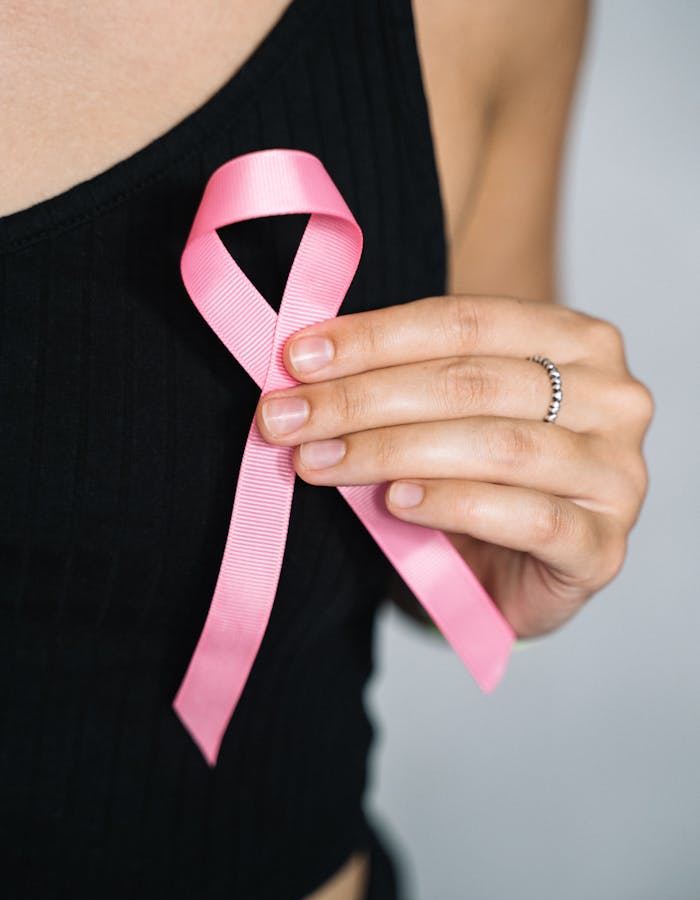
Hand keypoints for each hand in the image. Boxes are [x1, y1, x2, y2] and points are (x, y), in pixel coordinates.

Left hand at [254, 295, 653, 638]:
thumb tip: (303, 361)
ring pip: (496, 447)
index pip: (467, 322)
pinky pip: (526, 518)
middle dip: (364, 398)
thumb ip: (399, 379)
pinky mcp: (604, 548)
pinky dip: (451, 505)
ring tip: (317, 461)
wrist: (511, 572)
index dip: (375, 337)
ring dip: (388, 451)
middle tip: (286, 417)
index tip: (297, 356)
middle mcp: (613, 398)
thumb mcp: (440, 412)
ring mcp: (618, 475)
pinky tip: (394, 504)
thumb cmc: (475, 477)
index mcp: (577, 341)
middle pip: (474, 383)